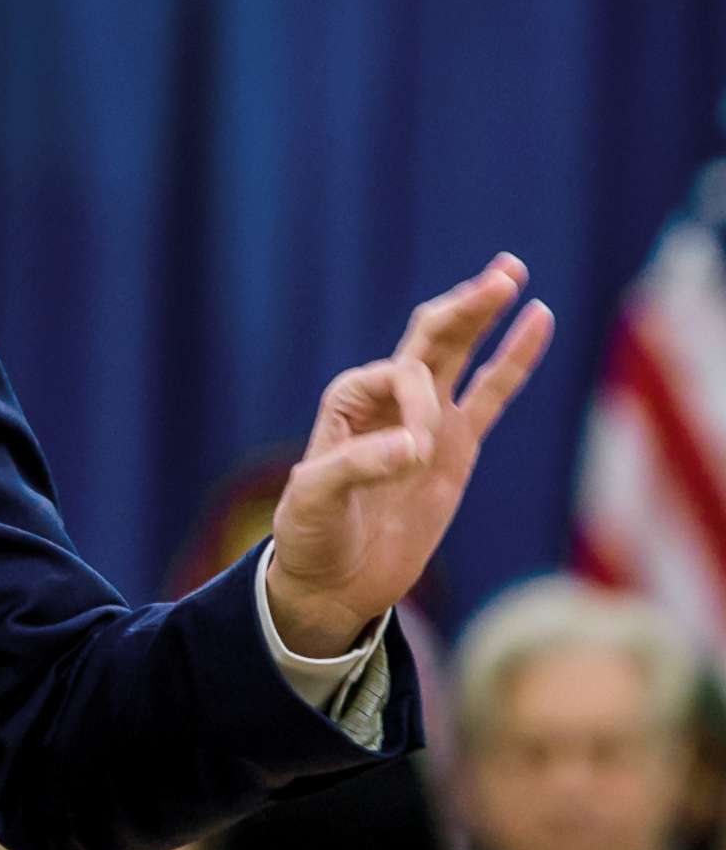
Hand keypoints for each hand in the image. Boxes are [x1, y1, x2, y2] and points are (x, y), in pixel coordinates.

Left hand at [267, 253, 556, 655]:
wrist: (333, 580)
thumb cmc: (311, 536)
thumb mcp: (313, 501)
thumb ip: (356, 468)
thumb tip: (414, 449)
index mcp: (350, 401)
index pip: (403, 374)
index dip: (420, 407)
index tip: (415, 457)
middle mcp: (388, 400)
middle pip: (432, 337)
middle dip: (465, 305)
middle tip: (504, 270)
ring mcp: (427, 421)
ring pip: (461, 354)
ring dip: (485, 314)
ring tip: (512, 270)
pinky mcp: (455, 448)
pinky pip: (491, 394)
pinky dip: (513, 358)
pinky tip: (538, 319)